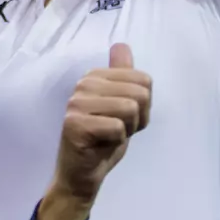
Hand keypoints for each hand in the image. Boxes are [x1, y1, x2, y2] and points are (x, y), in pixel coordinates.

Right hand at [49, 43, 151, 204]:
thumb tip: (121, 45)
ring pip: (129, 109)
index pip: (144, 80)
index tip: (123, 118)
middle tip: (116, 129)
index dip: (143, 106)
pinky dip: (116, 141)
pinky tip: (101, 144)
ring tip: (108, 136)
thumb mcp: (121, 104)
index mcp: (95, 75)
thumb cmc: (104, 139)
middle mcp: (83, 84)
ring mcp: (76, 103)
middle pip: (139, 93)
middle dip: (136, 118)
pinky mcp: (75, 124)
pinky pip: (117, 128)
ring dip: (126, 130)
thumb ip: (123, 75)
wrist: (82, 174)